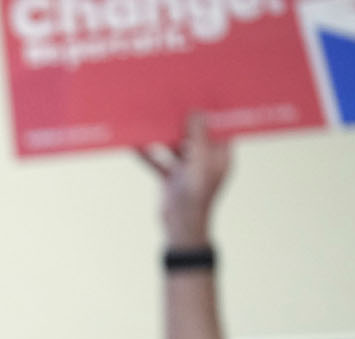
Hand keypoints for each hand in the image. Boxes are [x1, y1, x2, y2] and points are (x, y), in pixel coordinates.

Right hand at [138, 112, 232, 247]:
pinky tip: (135, 142)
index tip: (201, 94)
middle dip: (182, 120)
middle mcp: (204, 160)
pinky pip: (157, 160)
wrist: (179, 229)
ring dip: (163, 134)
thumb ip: (197, 137)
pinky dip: (146, 152)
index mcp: (220, 157)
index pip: (218, 128)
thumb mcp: (199, 163)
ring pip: (173, 145)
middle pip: (193, 134)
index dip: (210, 112)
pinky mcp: (169, 177)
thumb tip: (196, 112)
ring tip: (153, 116)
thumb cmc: (195, 198)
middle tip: (172, 99)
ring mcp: (186, 169)